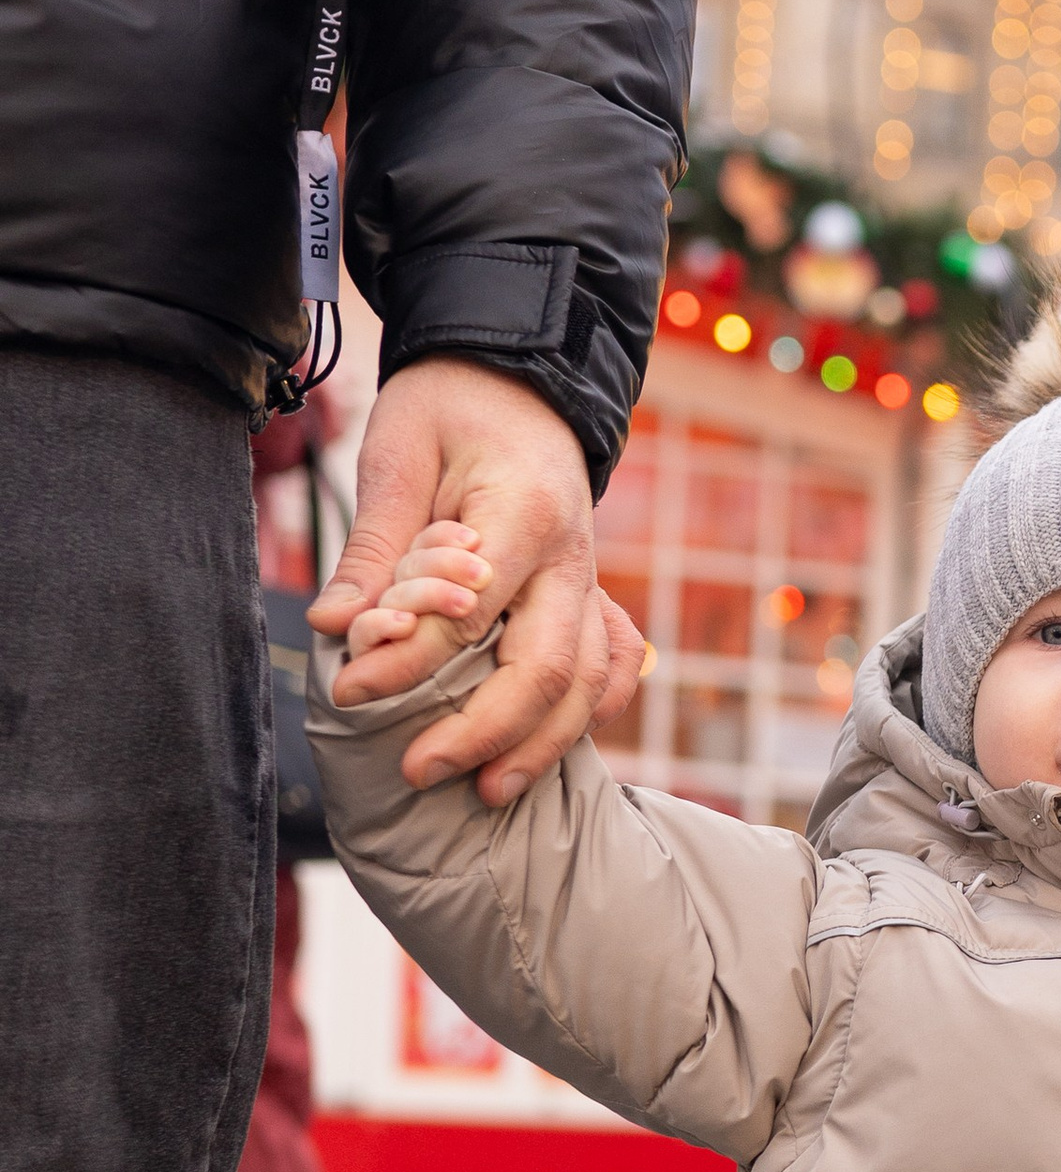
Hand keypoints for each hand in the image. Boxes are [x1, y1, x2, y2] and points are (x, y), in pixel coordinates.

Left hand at [311, 359, 644, 801]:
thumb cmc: (452, 409)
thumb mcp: (397, 456)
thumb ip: (375, 547)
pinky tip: (548, 749)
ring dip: (540, 745)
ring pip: (588, 684)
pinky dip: (591, 714)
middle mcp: (572, 557)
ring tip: (485, 792)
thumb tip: (337, 627)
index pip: (466, 613)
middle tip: (419, 771)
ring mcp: (590, 581)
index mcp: (522, 513)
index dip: (407, 663)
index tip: (347, 693)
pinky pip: (612, 667)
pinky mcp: (591, 596)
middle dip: (483, 731)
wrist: (520, 379)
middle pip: (546, 668)